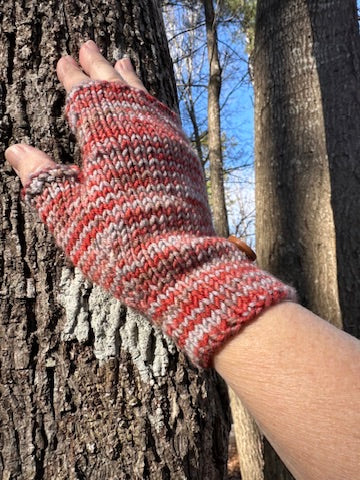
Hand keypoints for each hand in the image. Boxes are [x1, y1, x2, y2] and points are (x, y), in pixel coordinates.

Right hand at [5, 40, 293, 367]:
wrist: (177, 266)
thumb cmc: (117, 244)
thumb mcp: (68, 216)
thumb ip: (43, 178)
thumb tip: (16, 149)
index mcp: (107, 139)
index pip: (85, 96)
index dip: (72, 77)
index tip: (64, 59)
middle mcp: (141, 131)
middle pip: (117, 88)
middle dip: (100, 66)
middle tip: (89, 44)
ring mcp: (168, 143)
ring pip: (147, 98)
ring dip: (131, 79)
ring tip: (123, 60)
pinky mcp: (186, 160)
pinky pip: (168, 118)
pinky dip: (156, 104)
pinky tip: (153, 104)